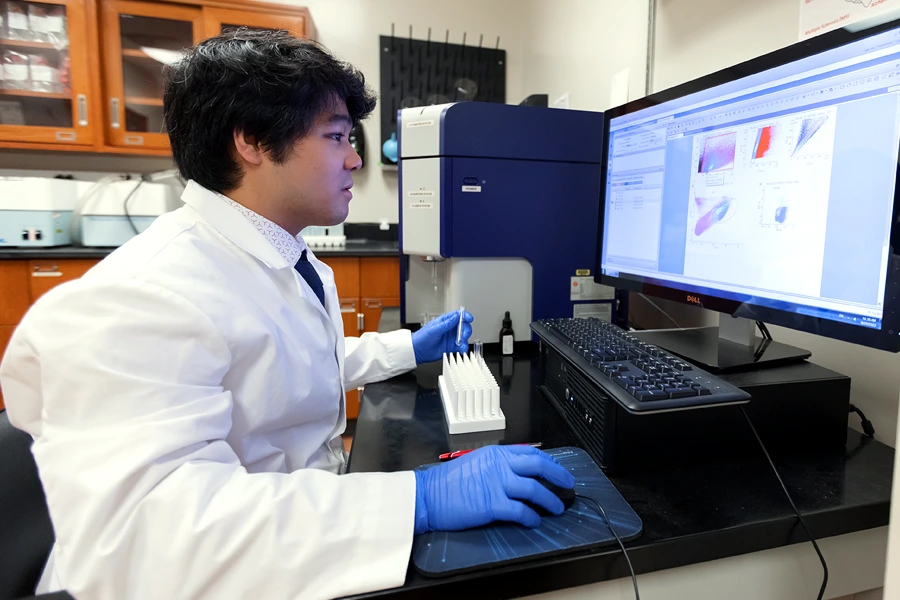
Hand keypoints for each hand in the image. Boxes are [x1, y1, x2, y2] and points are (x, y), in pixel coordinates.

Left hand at [411, 310, 473, 363]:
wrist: (418, 351)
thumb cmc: (422, 337)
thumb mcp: (434, 329)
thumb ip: (446, 324)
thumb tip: (456, 317)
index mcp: (445, 321)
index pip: (458, 315)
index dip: (465, 316)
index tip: (469, 318)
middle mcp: (450, 329)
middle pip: (464, 326)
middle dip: (466, 330)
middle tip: (463, 335)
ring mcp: (452, 338)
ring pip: (464, 337)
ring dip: (465, 340)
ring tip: (460, 344)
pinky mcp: (452, 347)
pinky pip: (461, 347)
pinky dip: (463, 348)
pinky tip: (461, 350)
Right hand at [413, 445, 574, 532]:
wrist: (428, 495)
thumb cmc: (447, 482)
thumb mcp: (475, 463)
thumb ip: (497, 466)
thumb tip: (518, 475)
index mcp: (496, 454)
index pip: (530, 454)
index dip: (550, 463)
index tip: (559, 471)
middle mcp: (499, 465)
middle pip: (538, 467)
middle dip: (558, 476)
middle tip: (568, 485)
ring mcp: (496, 484)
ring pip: (534, 489)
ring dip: (550, 500)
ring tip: (557, 508)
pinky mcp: (492, 504)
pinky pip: (521, 511)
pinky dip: (531, 517)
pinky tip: (535, 522)